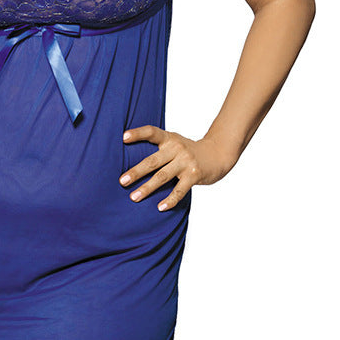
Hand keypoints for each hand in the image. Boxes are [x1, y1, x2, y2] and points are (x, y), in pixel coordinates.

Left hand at [120, 126, 235, 210]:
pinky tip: (160, 207)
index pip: (152, 132)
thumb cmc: (188, 151)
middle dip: (136, 172)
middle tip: (122, 181)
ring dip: (147, 188)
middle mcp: (177, 148)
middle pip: (153, 161)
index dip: (138, 133)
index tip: (123, 137)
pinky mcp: (194, 175)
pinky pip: (180, 190)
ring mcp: (186, 162)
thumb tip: (132, 163)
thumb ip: (159, 149)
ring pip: (163, 176)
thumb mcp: (174, 143)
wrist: (217, 154)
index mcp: (169, 139)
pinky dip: (170, 200)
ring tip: (134, 197)